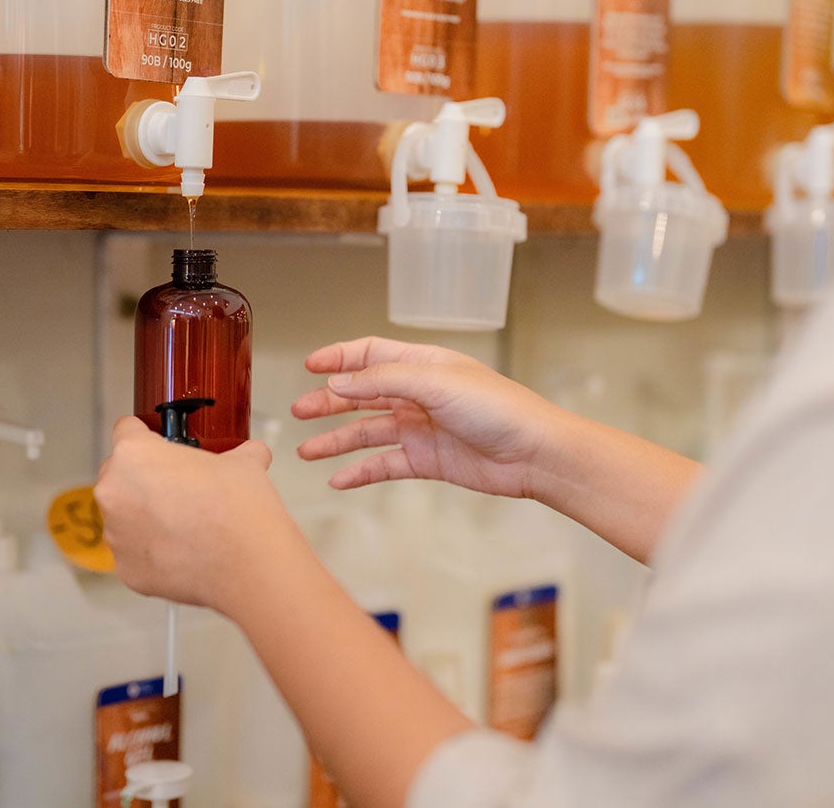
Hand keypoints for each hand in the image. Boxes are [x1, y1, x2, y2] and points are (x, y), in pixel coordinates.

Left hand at [94, 417, 289, 615]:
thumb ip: (240, 452)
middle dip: (144, 479)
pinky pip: (135, 552)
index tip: (158, 444)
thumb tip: (252, 453)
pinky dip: (154, 550)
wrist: (248, 564)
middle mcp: (114, 492)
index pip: (126, 430)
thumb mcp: (245, 462)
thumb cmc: (238, 510)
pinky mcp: (126, 570)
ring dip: (146, 516)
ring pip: (125, 516)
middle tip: (180, 487)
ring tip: (186, 522)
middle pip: (119, 475)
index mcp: (134, 454)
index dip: (147, 435)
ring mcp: (116, 535)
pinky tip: (185, 549)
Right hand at [292, 336, 557, 499]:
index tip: (309, 366)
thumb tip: (338, 381)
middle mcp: (417, 394)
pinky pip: (384, 464)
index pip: (369, 355)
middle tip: (299, 411)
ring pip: (367, 432)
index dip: (338, 358)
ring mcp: (420, 428)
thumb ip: (382, 381)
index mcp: (421, 365)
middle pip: (361, 395)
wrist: (534, 453)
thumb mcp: (435, 383)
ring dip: (336, 440)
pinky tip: (338, 478)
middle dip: (328, 401)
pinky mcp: (427, 460)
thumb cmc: (498, 408)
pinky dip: (360, 471)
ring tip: (306, 451)